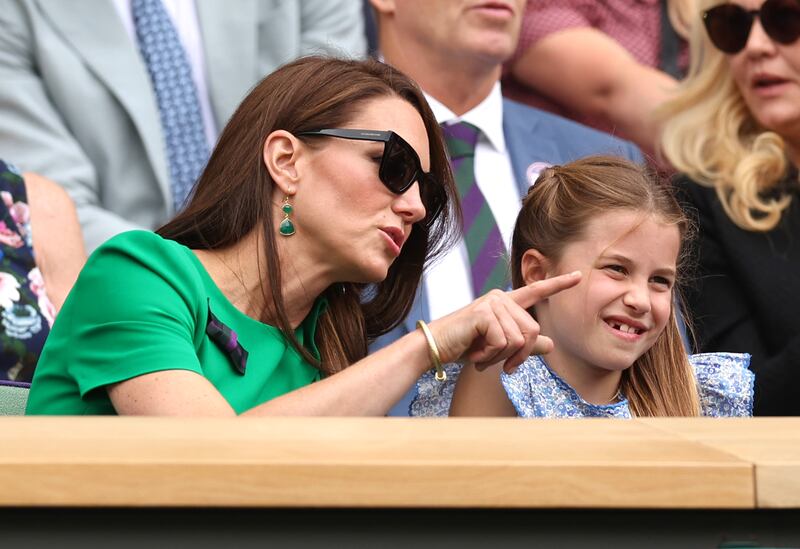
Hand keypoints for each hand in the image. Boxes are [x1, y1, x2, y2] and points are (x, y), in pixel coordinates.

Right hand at [427, 271, 580, 372]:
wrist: (435, 348)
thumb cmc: (464, 346)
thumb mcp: (499, 347)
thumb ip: (525, 345)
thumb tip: (551, 345)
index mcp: (505, 302)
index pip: (536, 291)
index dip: (559, 284)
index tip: (579, 276)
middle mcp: (500, 297)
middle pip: (533, 330)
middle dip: (520, 356)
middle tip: (503, 367)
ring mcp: (492, 303)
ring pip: (519, 339)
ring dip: (501, 358)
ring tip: (483, 358)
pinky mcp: (483, 313)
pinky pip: (503, 342)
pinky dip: (490, 356)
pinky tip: (476, 355)